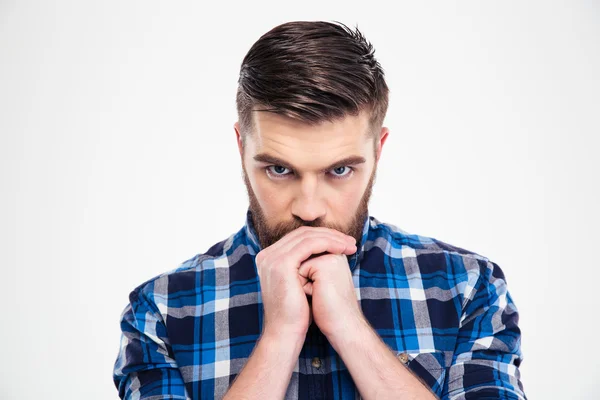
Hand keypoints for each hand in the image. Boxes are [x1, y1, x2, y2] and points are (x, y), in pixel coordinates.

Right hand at [255, 226, 356, 341]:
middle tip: (350, 242)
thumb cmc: (297, 313)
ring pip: (307, 236)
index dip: (322, 237)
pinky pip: (309, 245)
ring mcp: (271, 258)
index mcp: (269, 258)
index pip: (298, 237)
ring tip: (350, 246)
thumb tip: (324, 254)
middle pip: (302, 234)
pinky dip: (328, 244)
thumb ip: (306, 266)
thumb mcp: (301, 284)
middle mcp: (266, 255)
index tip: (343, 243)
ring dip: (332, 239)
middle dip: (329, 235)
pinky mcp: (281, 264)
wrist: (286, 332)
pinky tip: (342, 250)